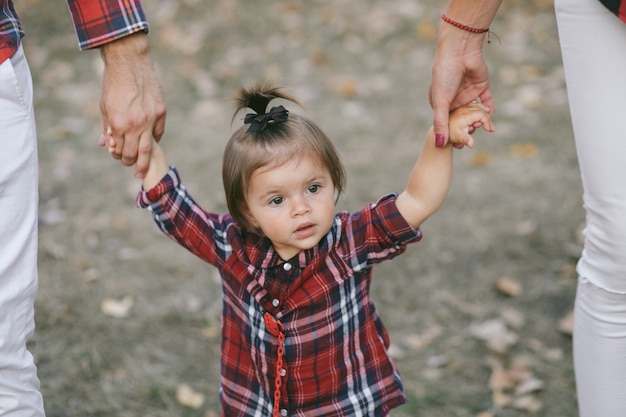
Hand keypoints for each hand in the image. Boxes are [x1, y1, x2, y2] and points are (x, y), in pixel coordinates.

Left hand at [100, 33, 165, 178]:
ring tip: (142, 172)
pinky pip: (158, 133)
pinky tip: (151, 142)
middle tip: (131, 168)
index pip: (118, 149)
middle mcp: (135, 125)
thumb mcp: (104, 107)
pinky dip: (154, 139)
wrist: (129, 63)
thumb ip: (107, 127)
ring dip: (144, 163)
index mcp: (118, 124)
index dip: (116, 154)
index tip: (117, 155)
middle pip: (134, 154)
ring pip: (148, 149)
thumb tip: (106, 143)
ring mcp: (150, 119)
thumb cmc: (113, 84)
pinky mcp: (161, 112)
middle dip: (130, 163)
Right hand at [429, 24, 494, 148]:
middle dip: (466, 130)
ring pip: (475, 113)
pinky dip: (489, 110)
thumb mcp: (440, 102)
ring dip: (478, 122)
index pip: (447, 122)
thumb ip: (441, 123)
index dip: (452, 134)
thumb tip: (439, 144)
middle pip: (462, 120)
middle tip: (470, 141)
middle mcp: (454, 99)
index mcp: (441, 103)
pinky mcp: (481, 87)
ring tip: (480, 128)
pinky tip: (490, 119)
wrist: (460, 51)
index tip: (457, 146)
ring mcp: (468, 93)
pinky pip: (487, 102)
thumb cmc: (444, 75)